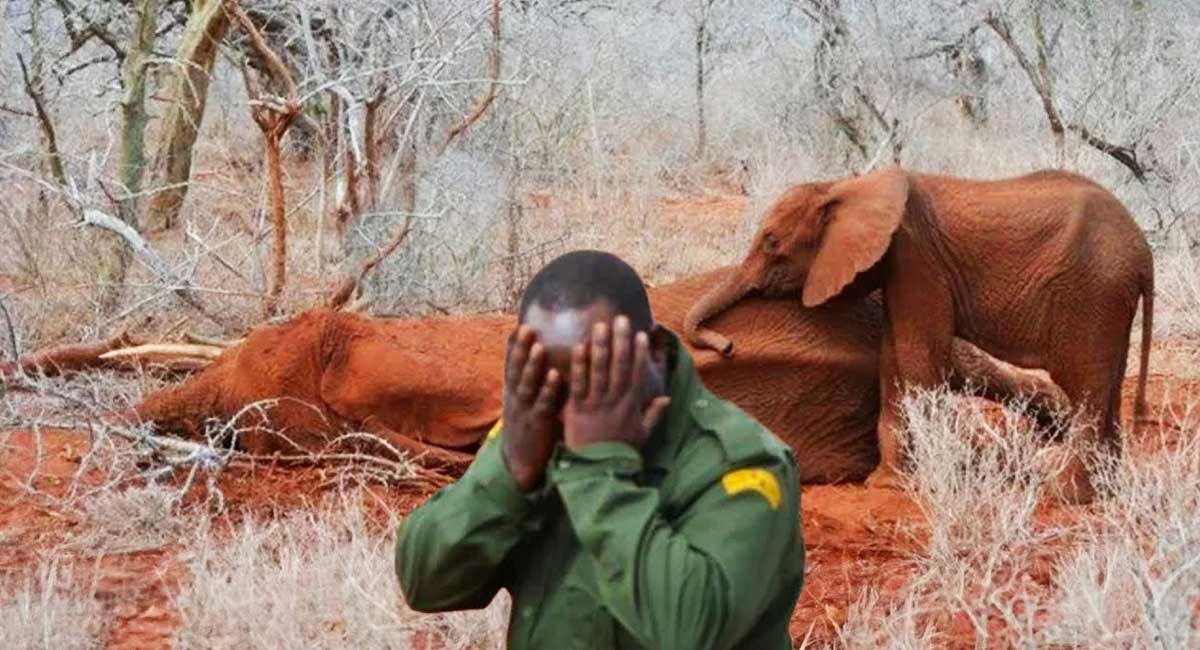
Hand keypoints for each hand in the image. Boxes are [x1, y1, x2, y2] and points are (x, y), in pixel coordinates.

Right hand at [500, 325, 561, 490]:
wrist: (520, 463)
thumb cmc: (529, 428)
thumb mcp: (526, 403)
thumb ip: (533, 383)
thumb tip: (545, 361)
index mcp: (513, 391)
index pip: (510, 364)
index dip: (513, 345)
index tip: (518, 325)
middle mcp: (515, 397)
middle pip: (515, 369)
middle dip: (520, 348)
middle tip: (527, 327)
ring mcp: (524, 410)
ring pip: (526, 384)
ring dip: (531, 364)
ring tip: (538, 346)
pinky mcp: (536, 423)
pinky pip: (542, 403)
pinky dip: (549, 388)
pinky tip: (556, 375)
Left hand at [563, 316, 670, 450]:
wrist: (597, 472)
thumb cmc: (620, 453)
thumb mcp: (642, 435)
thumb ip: (654, 415)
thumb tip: (667, 398)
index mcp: (630, 406)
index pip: (637, 374)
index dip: (639, 353)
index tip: (640, 334)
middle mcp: (614, 402)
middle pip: (618, 366)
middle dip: (620, 342)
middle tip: (620, 319)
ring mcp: (595, 404)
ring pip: (598, 371)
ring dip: (600, 347)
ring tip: (600, 326)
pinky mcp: (576, 409)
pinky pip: (578, 383)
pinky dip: (579, 365)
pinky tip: (579, 347)